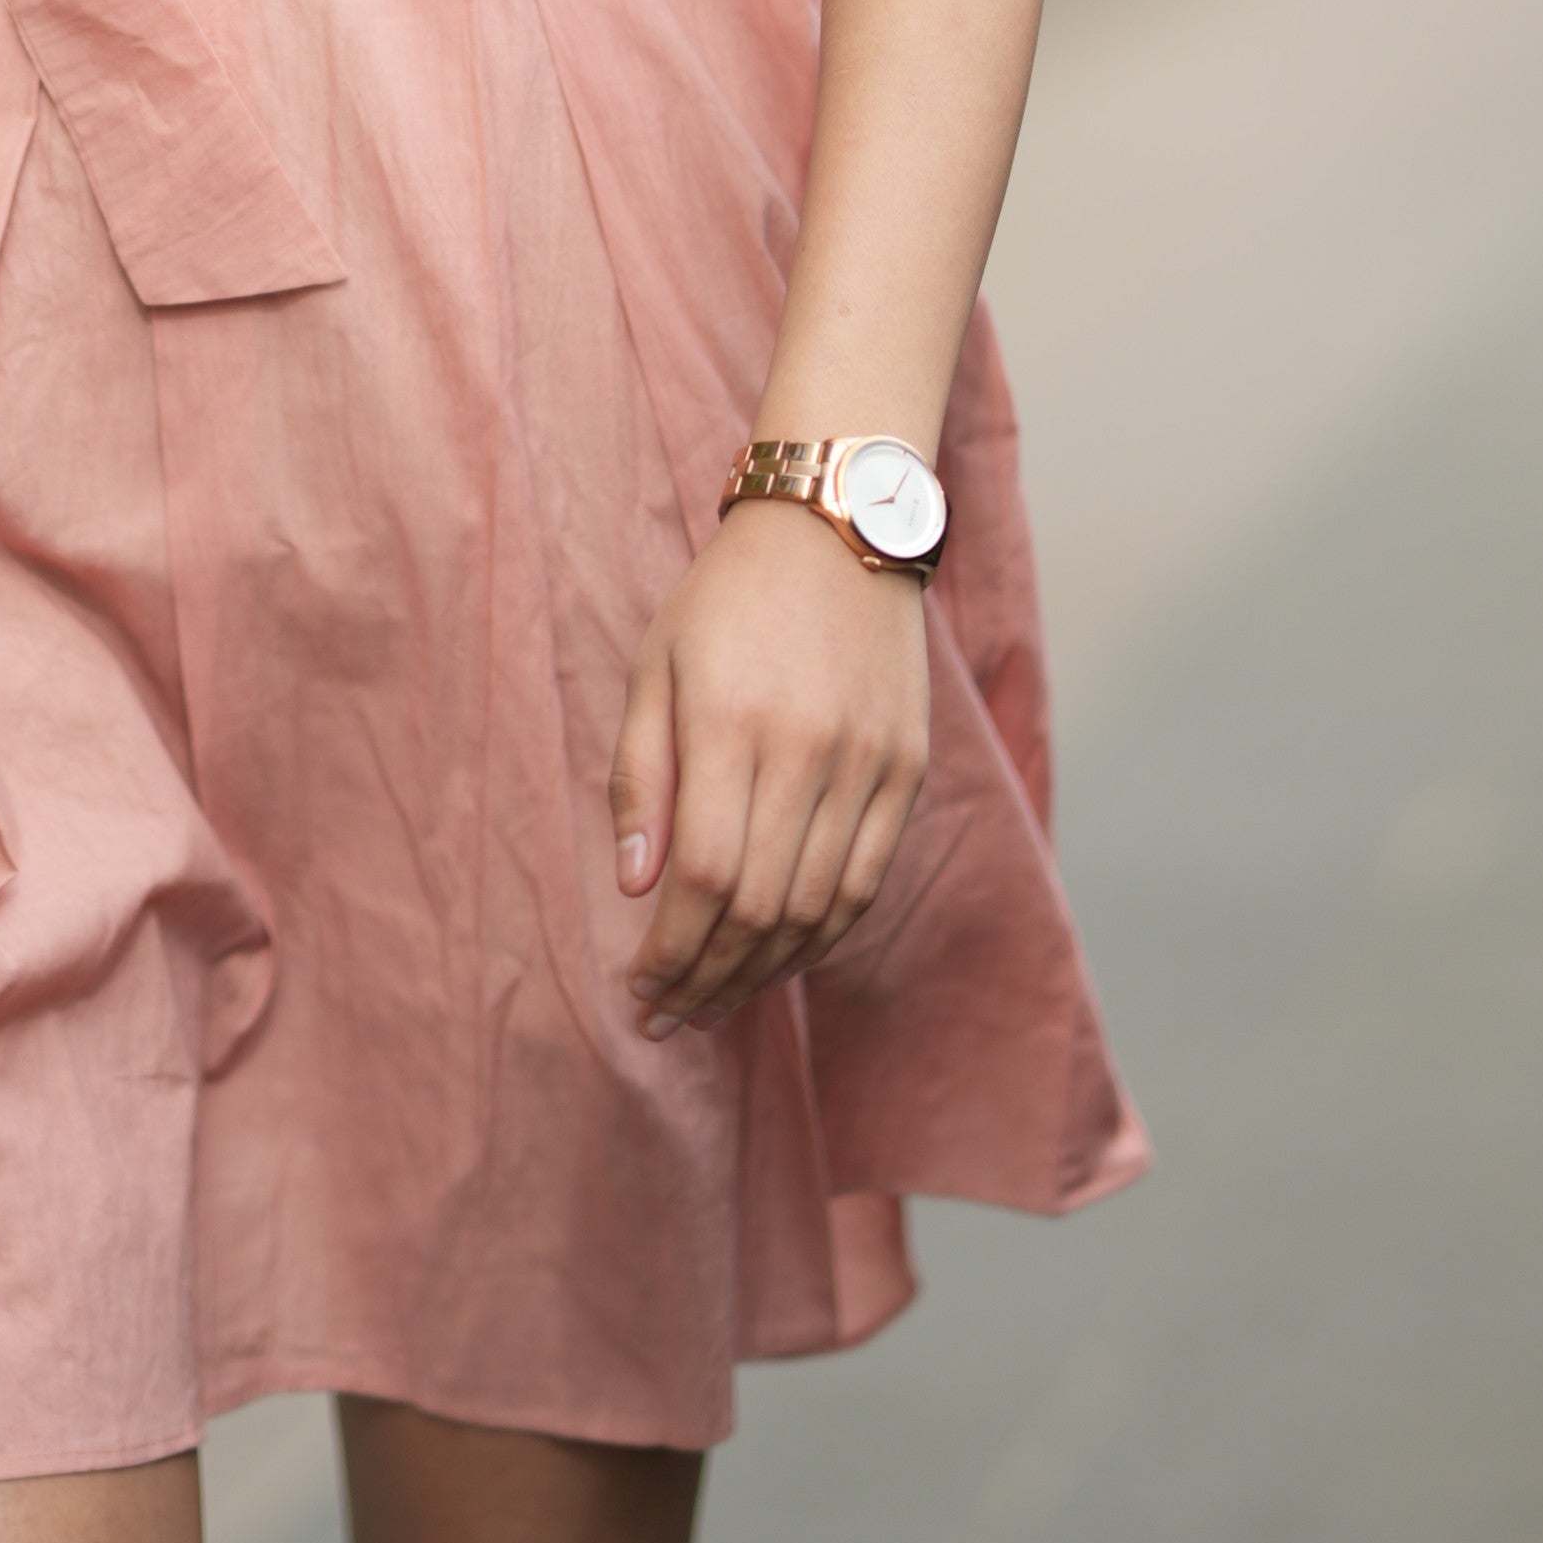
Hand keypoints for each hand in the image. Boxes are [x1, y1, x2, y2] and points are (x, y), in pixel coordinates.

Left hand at [608, 497, 931, 1034]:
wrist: (840, 526)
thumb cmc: (727, 598)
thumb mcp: (657, 665)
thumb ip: (640, 776)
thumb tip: (636, 887)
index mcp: (733, 721)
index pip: (703, 875)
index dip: (670, 950)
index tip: (637, 987)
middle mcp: (808, 750)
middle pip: (759, 907)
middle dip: (708, 978)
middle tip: (669, 1015)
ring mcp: (868, 764)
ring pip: (818, 909)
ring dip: (763, 972)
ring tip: (715, 1001)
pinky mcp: (907, 771)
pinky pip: (866, 883)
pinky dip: (822, 935)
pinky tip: (780, 957)